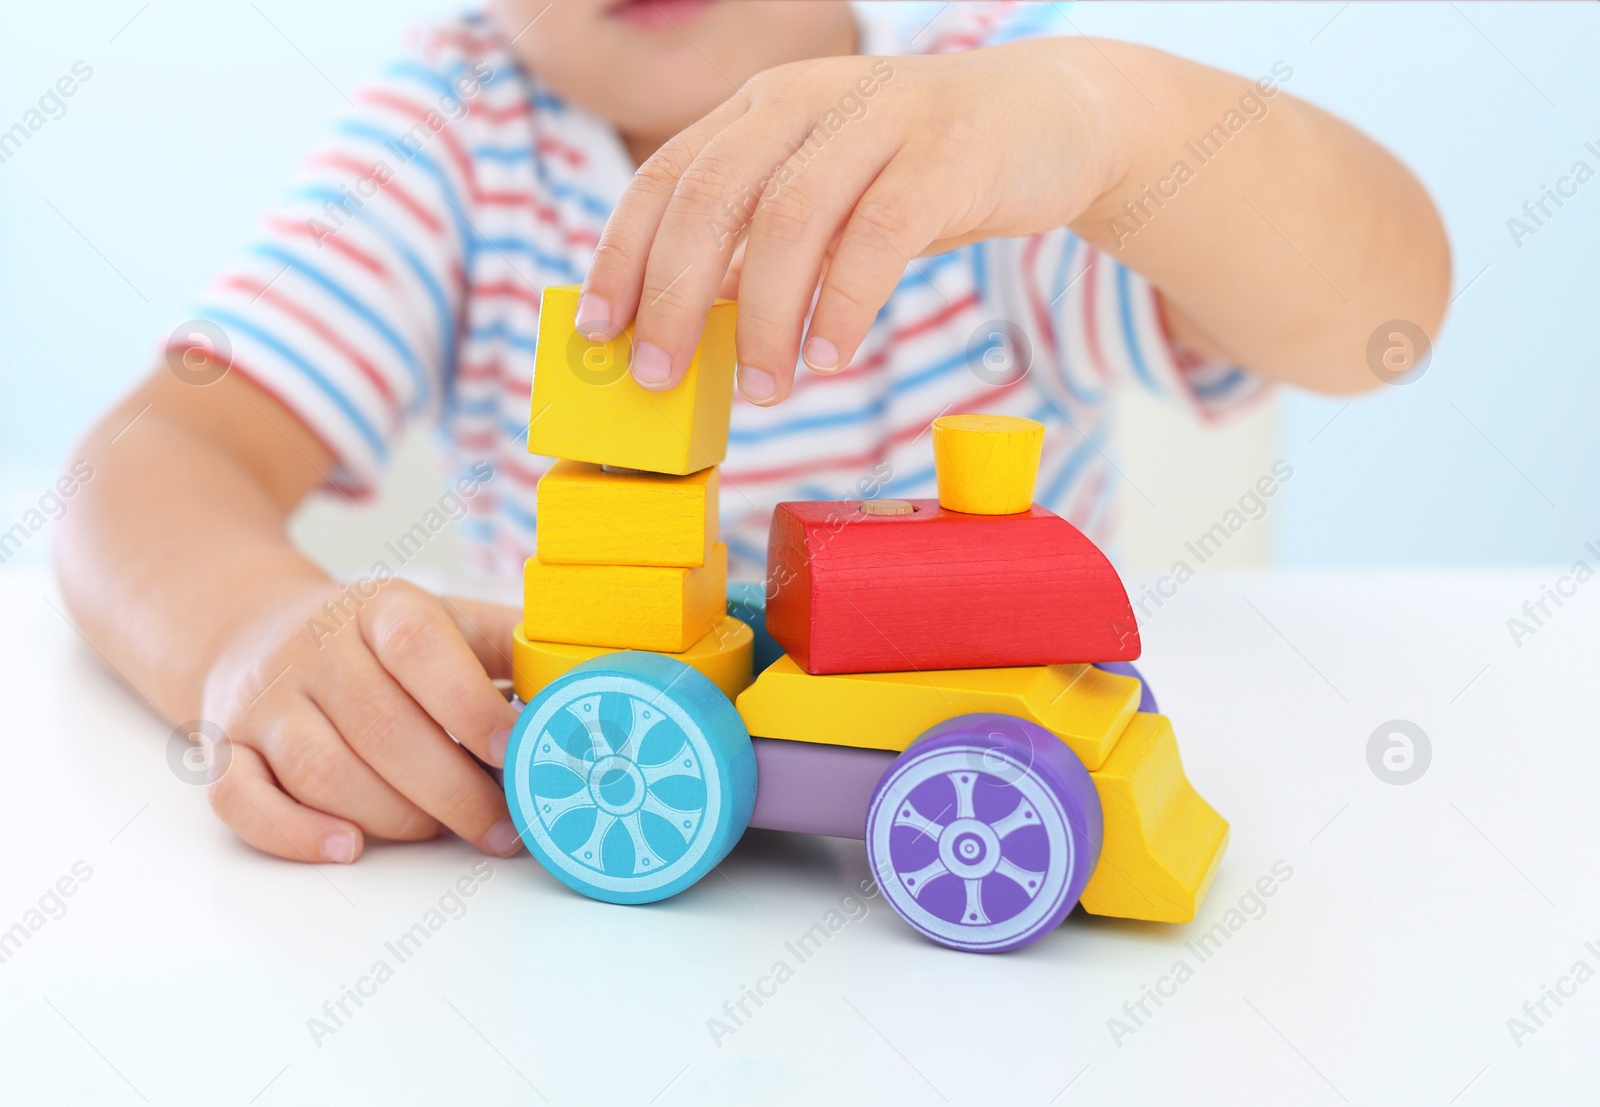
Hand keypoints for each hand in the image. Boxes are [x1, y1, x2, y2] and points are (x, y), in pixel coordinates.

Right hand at [198, 577, 523, 862]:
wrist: (256, 628)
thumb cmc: (380, 643)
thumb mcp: (445, 620)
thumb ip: (509, 645)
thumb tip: (588, 677)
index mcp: (379, 608)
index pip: (421, 647)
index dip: (470, 704)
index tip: (515, 750)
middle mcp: (314, 648)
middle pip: (381, 727)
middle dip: (452, 790)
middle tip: (501, 828)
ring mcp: (263, 701)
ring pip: (324, 772)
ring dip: (394, 816)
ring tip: (439, 831)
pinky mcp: (226, 749)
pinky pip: (243, 800)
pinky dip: (294, 833)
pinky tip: (347, 847)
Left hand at [577, 39, 1118, 404]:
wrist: (1051, 119)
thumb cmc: (921, 173)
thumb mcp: (827, 199)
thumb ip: (761, 248)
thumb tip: (686, 326)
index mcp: (761, 110)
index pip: (664, 178)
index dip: (623, 257)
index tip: (602, 333)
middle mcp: (805, 100)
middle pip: (711, 198)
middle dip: (673, 298)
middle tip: (662, 378)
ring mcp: (877, 119)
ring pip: (789, 219)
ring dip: (763, 319)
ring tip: (762, 390)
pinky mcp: (944, 154)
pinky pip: (878, 236)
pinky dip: (844, 305)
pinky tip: (831, 357)